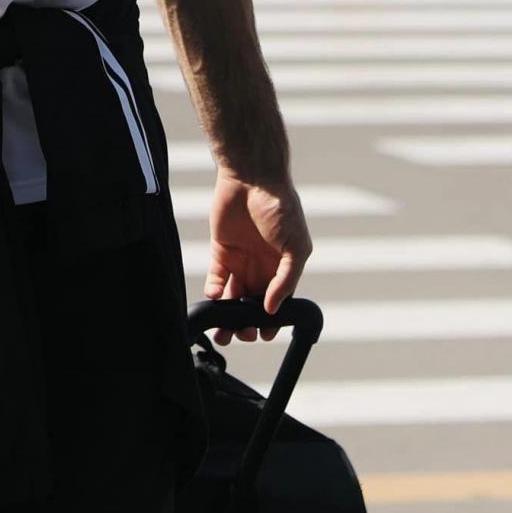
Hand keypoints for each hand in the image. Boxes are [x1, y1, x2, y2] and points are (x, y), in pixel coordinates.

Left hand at [204, 171, 312, 344]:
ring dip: (227, 315)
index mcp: (283, 266)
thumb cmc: (281, 208)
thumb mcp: (296, 246)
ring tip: (222, 333)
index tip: (265, 335)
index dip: (271, 320)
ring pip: (232, 296)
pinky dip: (215, 291)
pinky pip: (216, 277)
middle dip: (247, 323)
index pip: (276, 301)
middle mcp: (262, 266)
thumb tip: (273, 308)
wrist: (252, 177)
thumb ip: (287, 279)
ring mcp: (241, 258)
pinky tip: (216, 298)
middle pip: (252, 303)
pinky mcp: (221, 249)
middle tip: (242, 335)